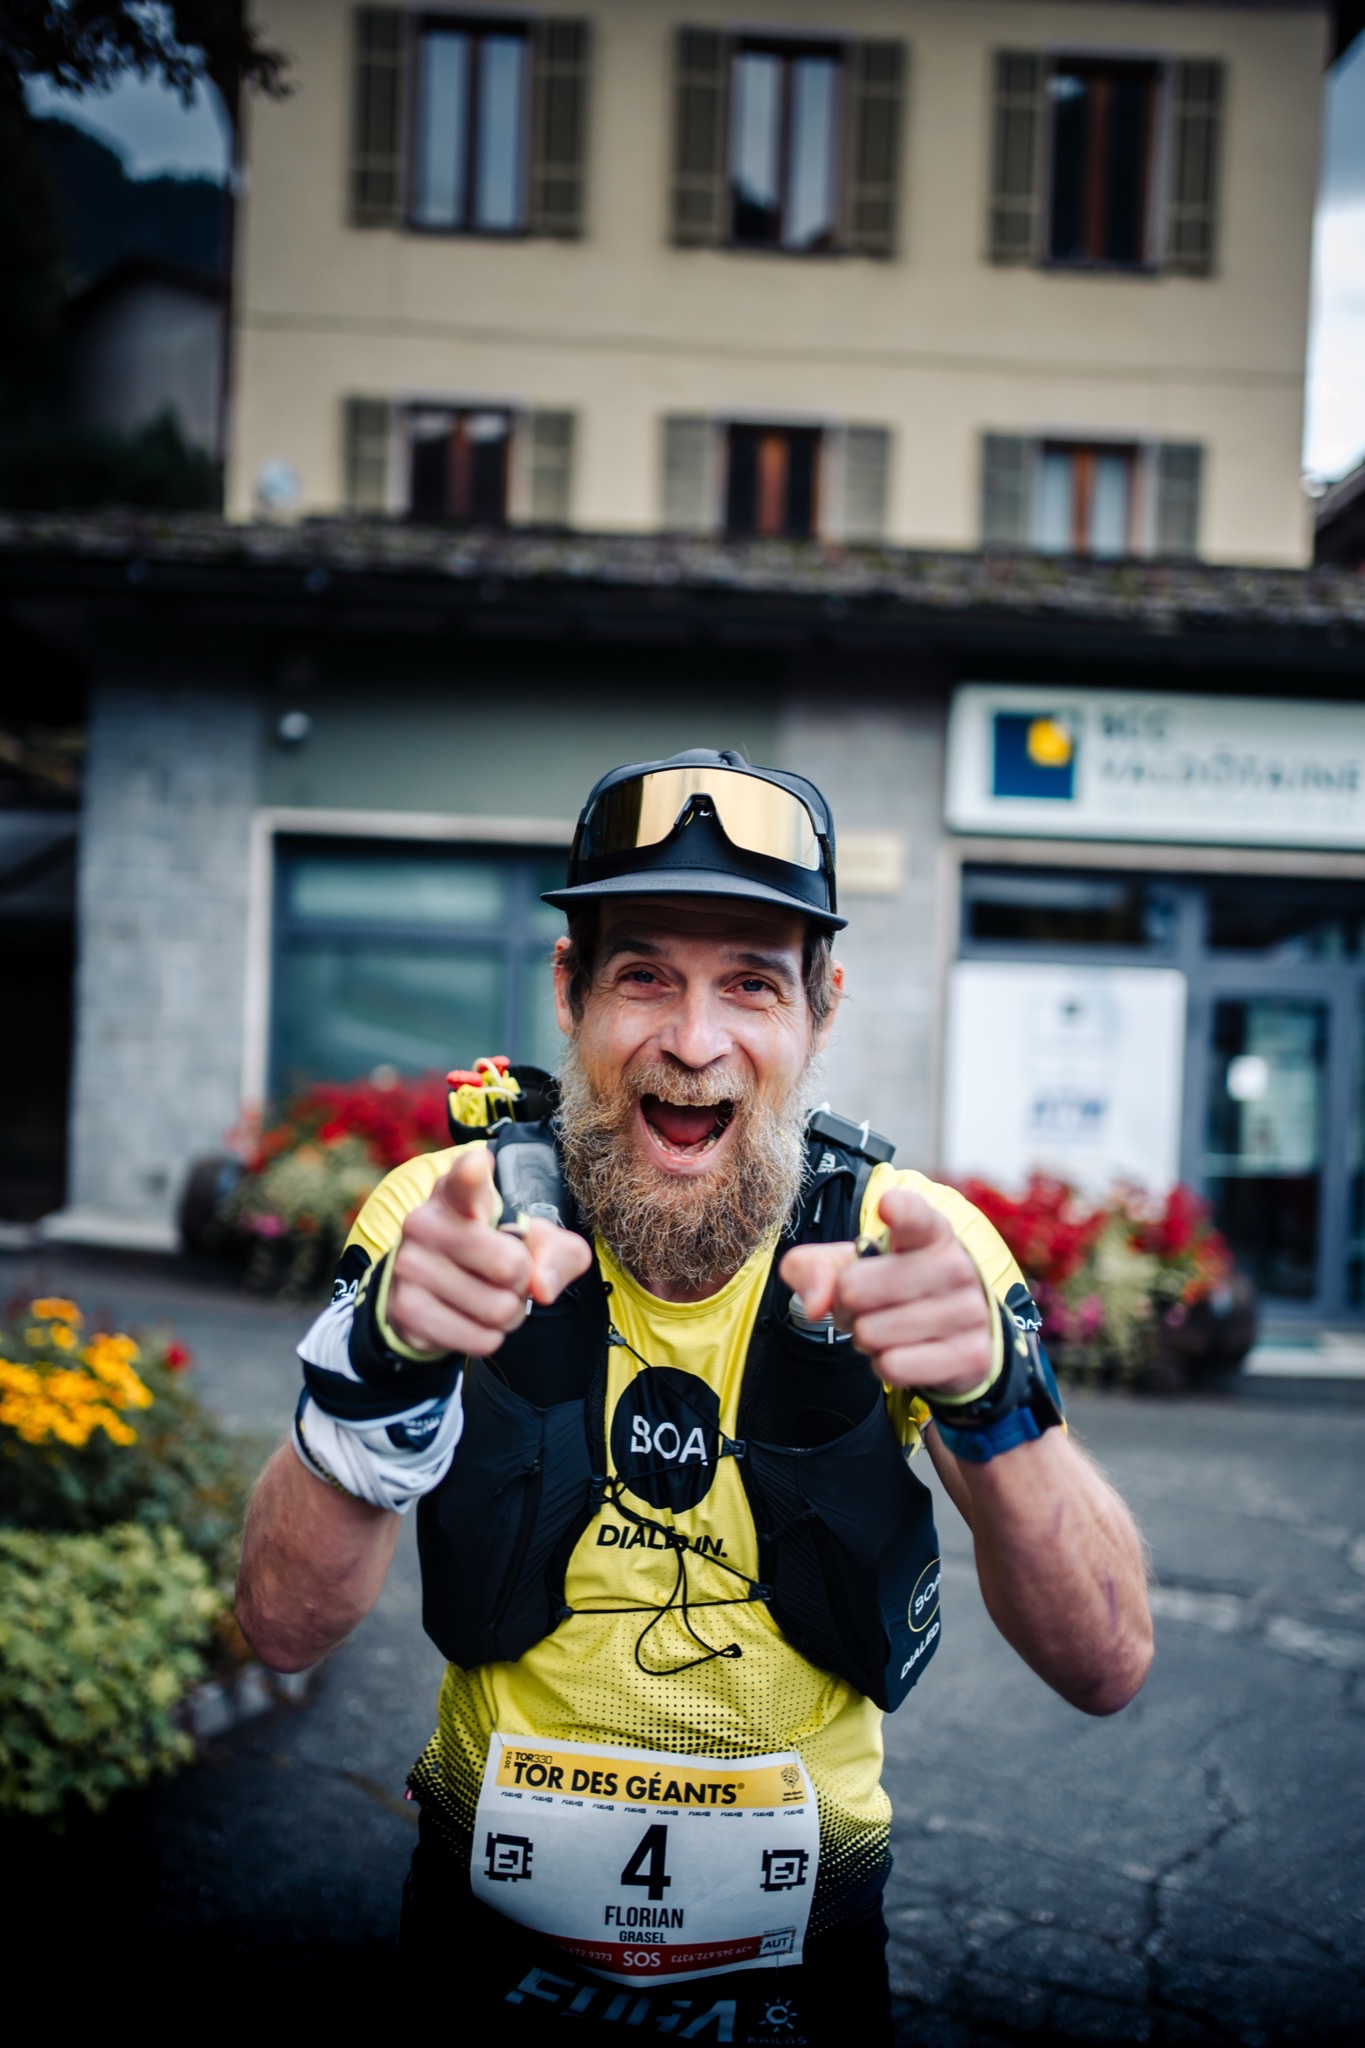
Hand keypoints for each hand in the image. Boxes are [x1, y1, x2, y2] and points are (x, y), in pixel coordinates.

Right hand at [386, 1147, 592, 1357]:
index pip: (465, 1179)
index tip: (477, 1166)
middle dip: (525, 1282)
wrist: (433, 1290)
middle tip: (510, 1277)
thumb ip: (558, 1253)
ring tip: (493, 1299)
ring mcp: (409, 1265)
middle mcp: (425, 1222)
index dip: (473, 1173)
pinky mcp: (406, 1309)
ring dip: (509, 1314)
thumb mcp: (535, 1240)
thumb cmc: (493, 1251)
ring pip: (498, 1309)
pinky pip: (479, 1338)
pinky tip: (474, 1320)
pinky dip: (490, 1337)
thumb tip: (542, 1288)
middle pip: (510, 1265)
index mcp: (457, 1192)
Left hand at [779, 1188, 993, 1397]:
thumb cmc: (892, 1286)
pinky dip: (884, 1365)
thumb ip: (812, 1268)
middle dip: (844, 1305)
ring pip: (870, 1333)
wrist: (953, 1332)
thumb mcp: (850, 1265)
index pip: (914, 1215)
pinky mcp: (971, 1355)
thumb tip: (815, 1306)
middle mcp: (955, 1266)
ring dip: (864, 1338)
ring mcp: (969, 1311)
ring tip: (886, 1326)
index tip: (888, 1208)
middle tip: (863, 1305)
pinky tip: (903, 1350)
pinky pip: (893, 1366)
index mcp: (928, 1231)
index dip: (898, 1211)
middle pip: (854, 1288)